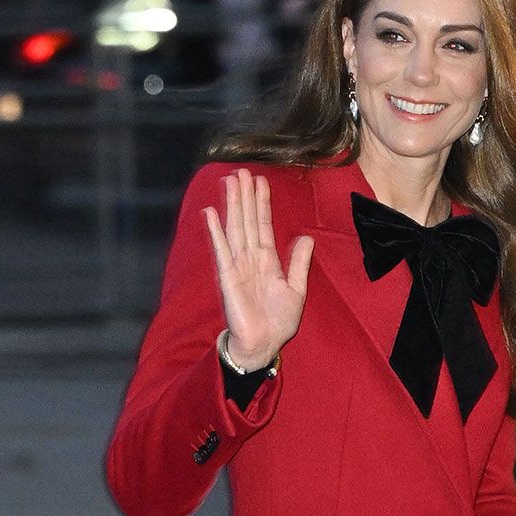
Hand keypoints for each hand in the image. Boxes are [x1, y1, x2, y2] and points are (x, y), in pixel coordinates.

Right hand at [202, 168, 313, 368]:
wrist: (263, 345)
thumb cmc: (277, 322)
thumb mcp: (296, 290)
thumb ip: (298, 263)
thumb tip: (305, 238)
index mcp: (267, 261)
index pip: (263, 225)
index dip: (262, 203)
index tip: (260, 180)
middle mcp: (250, 259)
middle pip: (247, 220)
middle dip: (245, 195)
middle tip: (241, 170)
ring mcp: (237, 266)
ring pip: (235, 228)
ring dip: (232, 204)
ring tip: (229, 181)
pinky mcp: (228, 277)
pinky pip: (221, 250)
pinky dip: (215, 232)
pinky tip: (210, 213)